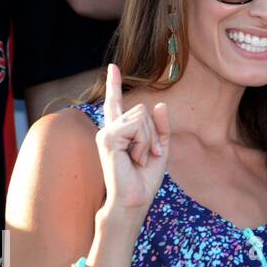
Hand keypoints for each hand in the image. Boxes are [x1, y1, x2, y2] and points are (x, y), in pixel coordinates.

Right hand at [96, 63, 169, 213]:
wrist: (135, 200)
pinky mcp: (106, 138)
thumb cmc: (145, 178)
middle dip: (153, 134)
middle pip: (143, 110)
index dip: (115, 84)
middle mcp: (110, 129)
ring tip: (138, 159)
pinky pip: (137, 126)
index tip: (113, 67)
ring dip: (149, 140)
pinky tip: (134, 158)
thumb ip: (161, 127)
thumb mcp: (160, 149)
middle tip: (146, 156)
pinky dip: (143, 143)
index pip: (116, 103)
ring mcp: (106, 132)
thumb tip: (158, 105)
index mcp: (120, 131)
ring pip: (142, 117)